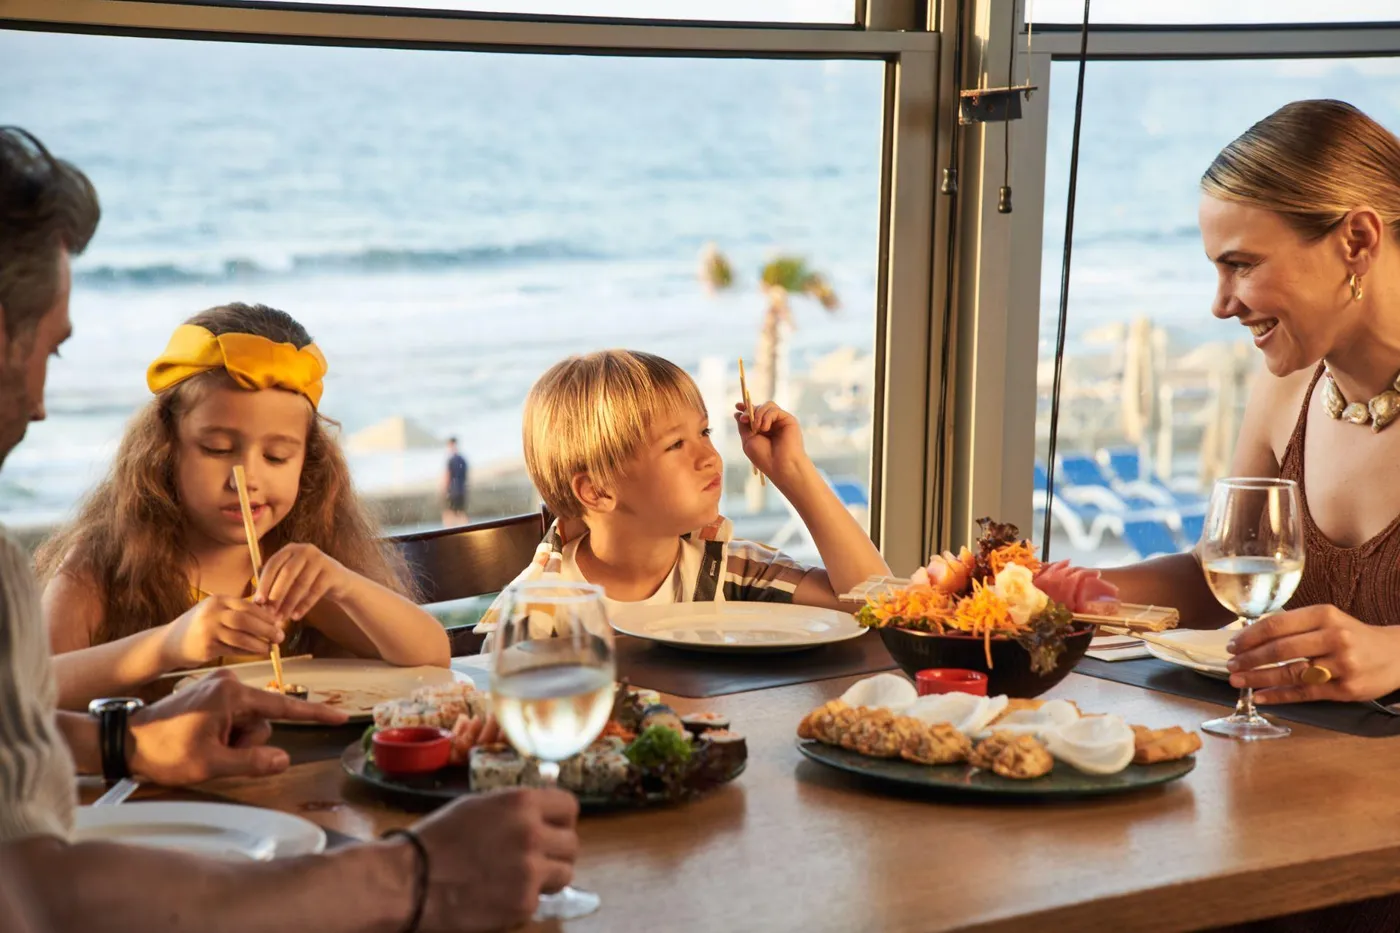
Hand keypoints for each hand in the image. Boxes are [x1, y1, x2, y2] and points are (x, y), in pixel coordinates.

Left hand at [128, 670, 348, 783]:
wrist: (124, 741)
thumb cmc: (163, 751)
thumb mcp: (210, 763)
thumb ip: (252, 761)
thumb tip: (284, 759)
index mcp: (232, 693)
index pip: (283, 707)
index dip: (314, 715)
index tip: (340, 716)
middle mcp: (229, 682)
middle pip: (263, 719)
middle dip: (248, 741)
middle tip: (217, 753)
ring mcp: (219, 687)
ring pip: (248, 721)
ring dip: (235, 740)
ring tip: (205, 747)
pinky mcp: (210, 694)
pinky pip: (234, 716)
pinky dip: (226, 733)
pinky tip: (202, 740)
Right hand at [162, 595, 284, 668]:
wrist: (169, 643)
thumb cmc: (199, 626)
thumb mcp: (215, 610)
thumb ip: (237, 610)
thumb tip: (269, 614)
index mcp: (217, 600)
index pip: (247, 605)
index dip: (265, 615)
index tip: (278, 622)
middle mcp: (212, 613)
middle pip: (245, 620)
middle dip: (266, 629)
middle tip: (280, 636)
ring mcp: (208, 631)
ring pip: (241, 637)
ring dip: (259, 644)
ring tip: (271, 647)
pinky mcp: (206, 648)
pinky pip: (233, 650)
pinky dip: (248, 652)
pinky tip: (257, 653)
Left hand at [254, 543, 351, 622]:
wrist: (338, 581)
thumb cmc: (307, 581)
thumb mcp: (291, 578)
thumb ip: (274, 585)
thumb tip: (257, 602)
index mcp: (290, 549)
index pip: (273, 564)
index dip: (264, 583)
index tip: (258, 601)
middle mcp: (305, 550)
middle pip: (287, 573)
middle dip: (276, 594)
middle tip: (269, 612)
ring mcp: (320, 559)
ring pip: (301, 583)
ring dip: (289, 603)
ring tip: (282, 617)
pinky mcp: (332, 572)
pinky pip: (315, 591)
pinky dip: (304, 606)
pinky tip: (296, 616)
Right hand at [409, 788, 579, 932]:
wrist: (410, 880)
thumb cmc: (437, 839)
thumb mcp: (478, 806)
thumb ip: (515, 809)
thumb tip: (540, 813)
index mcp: (521, 803)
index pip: (569, 806)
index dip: (561, 819)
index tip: (553, 828)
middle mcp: (532, 833)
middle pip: (571, 843)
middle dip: (556, 851)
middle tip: (535, 857)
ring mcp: (530, 870)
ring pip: (565, 873)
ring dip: (548, 877)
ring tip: (520, 877)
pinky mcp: (524, 903)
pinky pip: (540, 900)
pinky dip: (524, 900)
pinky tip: (499, 895)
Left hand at [733, 400, 810, 486]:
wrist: (781, 466)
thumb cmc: (764, 458)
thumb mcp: (748, 441)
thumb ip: (743, 426)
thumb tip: (737, 413)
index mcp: (762, 430)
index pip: (754, 413)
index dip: (745, 408)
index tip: (737, 406)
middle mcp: (772, 424)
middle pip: (760, 407)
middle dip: (749, 411)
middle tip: (744, 419)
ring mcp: (780, 421)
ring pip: (767, 405)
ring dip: (758, 414)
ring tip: (757, 428)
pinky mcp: (788, 420)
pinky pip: (774, 410)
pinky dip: (766, 417)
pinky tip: (765, 429)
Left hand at [1226, 604, 1399, 703]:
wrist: (1396, 655)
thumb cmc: (1353, 636)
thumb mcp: (1328, 620)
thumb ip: (1296, 626)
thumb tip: (1250, 638)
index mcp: (1324, 615)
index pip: (1276, 624)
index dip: (1249, 636)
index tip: (1231, 645)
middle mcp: (1334, 637)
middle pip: (1280, 650)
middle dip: (1249, 659)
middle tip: (1230, 665)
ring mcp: (1341, 665)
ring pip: (1290, 673)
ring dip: (1258, 678)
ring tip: (1237, 680)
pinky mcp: (1345, 689)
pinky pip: (1304, 693)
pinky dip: (1278, 696)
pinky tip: (1260, 698)